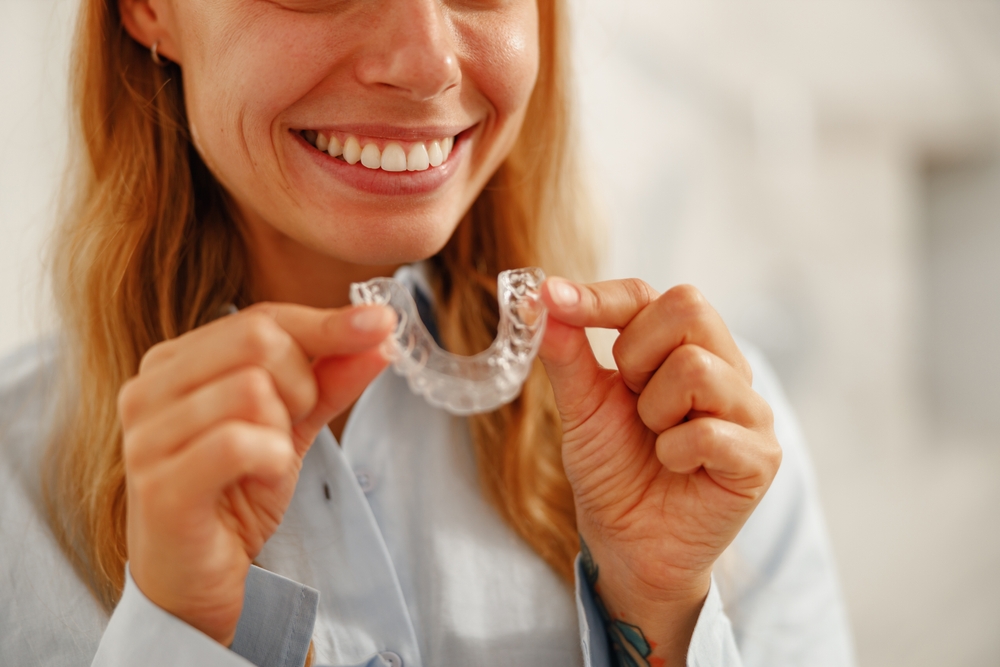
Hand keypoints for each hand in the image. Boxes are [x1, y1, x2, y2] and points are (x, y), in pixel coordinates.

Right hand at [118, 302, 394, 644]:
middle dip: (301, 383)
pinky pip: (238, 442)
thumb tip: (379, 333)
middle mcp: (149, 389)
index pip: (261, 318)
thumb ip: (330, 377)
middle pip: (257, 339)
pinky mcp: (159, 486)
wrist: (199, 580)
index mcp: (174, 363)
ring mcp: (147, 437)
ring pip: (251, 389)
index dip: (328, 323)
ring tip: (265, 461)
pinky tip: (262, 478)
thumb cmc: (236, 494)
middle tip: (290, 428)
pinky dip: (270, 458)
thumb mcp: (292, 425)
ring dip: (282, 429)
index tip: (383, 322)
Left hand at [539, 278, 780, 663]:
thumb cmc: (613, 470)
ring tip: (655, 439)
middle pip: (689, 308)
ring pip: (697, 368)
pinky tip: (674, 466)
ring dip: (654, 411)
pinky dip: (674, 451)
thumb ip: (567, 353)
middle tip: (631, 400)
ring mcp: (749, 410)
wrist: (628, 545)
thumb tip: (542, 297)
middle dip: (636, 355)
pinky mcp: (760, 457)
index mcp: (681, 346)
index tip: (551, 299)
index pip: (647, 295)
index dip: (598, 298)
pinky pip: (710, 431)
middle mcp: (724, 367)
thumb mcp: (581, 406)